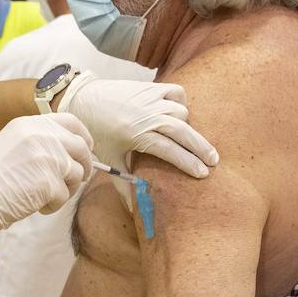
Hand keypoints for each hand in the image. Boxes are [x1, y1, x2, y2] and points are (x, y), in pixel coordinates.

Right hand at [0, 114, 92, 279]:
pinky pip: (65, 196)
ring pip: (77, 174)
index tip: (87, 150)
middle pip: (81, 148)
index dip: (84, 137)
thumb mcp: (13, 146)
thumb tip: (77, 149)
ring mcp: (47, 158)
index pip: (71, 121)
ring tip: (41, 195)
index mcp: (29, 124)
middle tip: (75, 181)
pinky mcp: (49, 182)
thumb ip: (41, 141)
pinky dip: (52, 205)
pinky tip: (33, 205)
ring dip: (65, 189)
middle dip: (84, 166)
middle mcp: (41, 136)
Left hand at [57, 73, 217, 178]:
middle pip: (184, 132)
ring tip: (189, 141)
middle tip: (214, 161)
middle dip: (201, 148)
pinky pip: (177, 93)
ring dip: (188, 127)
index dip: (189, 163)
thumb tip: (133, 209)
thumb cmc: (97, 131)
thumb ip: (122, 184)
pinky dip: (181, 102)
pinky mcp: (151, 87)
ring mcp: (151, 99)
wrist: (84, 99)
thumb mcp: (109, 159)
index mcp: (138, 135)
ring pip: (182, 112)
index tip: (203, 173)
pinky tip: (178, 114)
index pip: (171, 151)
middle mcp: (148, 116)